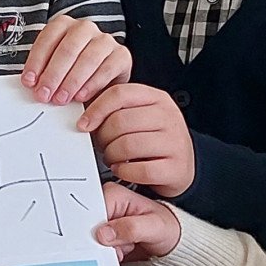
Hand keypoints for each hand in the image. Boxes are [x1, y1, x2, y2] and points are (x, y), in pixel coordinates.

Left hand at [18, 14, 130, 105]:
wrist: (102, 80)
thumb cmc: (72, 72)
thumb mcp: (54, 68)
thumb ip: (42, 72)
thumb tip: (30, 84)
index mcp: (64, 25)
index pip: (48, 39)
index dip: (36, 61)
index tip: (29, 82)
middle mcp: (85, 28)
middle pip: (68, 49)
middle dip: (53, 74)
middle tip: (44, 95)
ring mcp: (105, 40)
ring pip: (88, 58)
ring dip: (71, 82)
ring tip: (60, 99)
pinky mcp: (122, 55)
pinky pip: (106, 69)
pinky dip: (92, 85)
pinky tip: (80, 97)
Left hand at [80, 83, 196, 195]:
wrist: (181, 164)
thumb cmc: (153, 138)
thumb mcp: (139, 115)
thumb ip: (116, 109)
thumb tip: (84, 113)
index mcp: (156, 98)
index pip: (119, 93)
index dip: (96, 109)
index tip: (84, 124)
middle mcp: (168, 116)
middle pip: (120, 121)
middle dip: (102, 137)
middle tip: (101, 145)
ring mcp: (174, 141)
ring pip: (127, 146)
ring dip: (111, 155)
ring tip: (112, 157)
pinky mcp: (175, 167)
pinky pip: (139, 170)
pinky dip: (123, 172)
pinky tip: (122, 169)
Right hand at [93, 181, 184, 264]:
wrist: (168, 240)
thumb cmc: (164, 227)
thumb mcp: (153, 227)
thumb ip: (130, 228)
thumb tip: (104, 234)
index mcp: (113, 194)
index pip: (88, 211)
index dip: (94, 229)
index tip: (106, 241)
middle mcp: (104, 205)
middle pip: (85, 227)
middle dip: (101, 243)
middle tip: (122, 244)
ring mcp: (101, 221)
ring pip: (89, 241)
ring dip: (106, 250)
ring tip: (127, 245)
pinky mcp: (101, 234)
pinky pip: (94, 249)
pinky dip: (107, 255)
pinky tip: (122, 250)